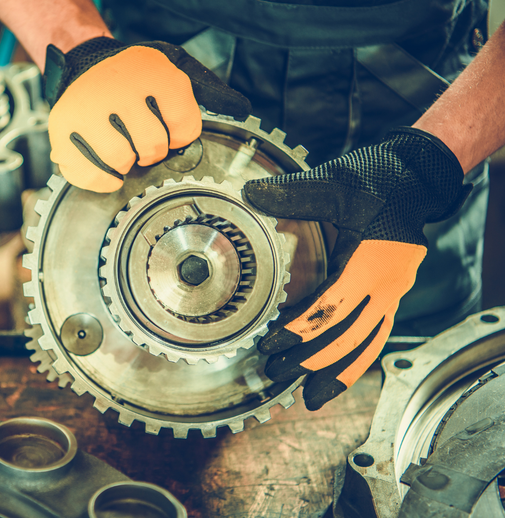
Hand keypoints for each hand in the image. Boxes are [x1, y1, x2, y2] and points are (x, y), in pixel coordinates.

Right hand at [45, 37, 250, 192]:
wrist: (85, 66)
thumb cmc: (134, 78)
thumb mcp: (173, 72)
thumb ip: (208, 92)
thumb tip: (239, 109)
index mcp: (153, 72)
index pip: (184, 127)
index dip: (178, 136)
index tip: (169, 128)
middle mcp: (117, 87)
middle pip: (151, 146)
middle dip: (150, 149)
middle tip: (141, 139)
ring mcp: (86, 109)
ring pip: (119, 159)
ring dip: (125, 162)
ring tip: (122, 147)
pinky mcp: (63, 129)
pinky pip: (87, 172)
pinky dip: (100, 179)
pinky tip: (107, 169)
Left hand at [243, 127, 470, 409]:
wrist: (416, 179)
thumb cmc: (377, 179)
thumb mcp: (334, 181)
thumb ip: (294, 193)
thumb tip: (250, 193)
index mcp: (369, 263)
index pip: (330, 308)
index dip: (299, 331)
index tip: (269, 346)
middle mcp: (385, 286)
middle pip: (347, 337)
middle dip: (310, 361)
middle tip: (275, 373)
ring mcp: (392, 294)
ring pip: (367, 346)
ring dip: (336, 373)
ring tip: (309, 398)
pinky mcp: (391, 296)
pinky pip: (377, 338)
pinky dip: (357, 362)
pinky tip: (337, 377)